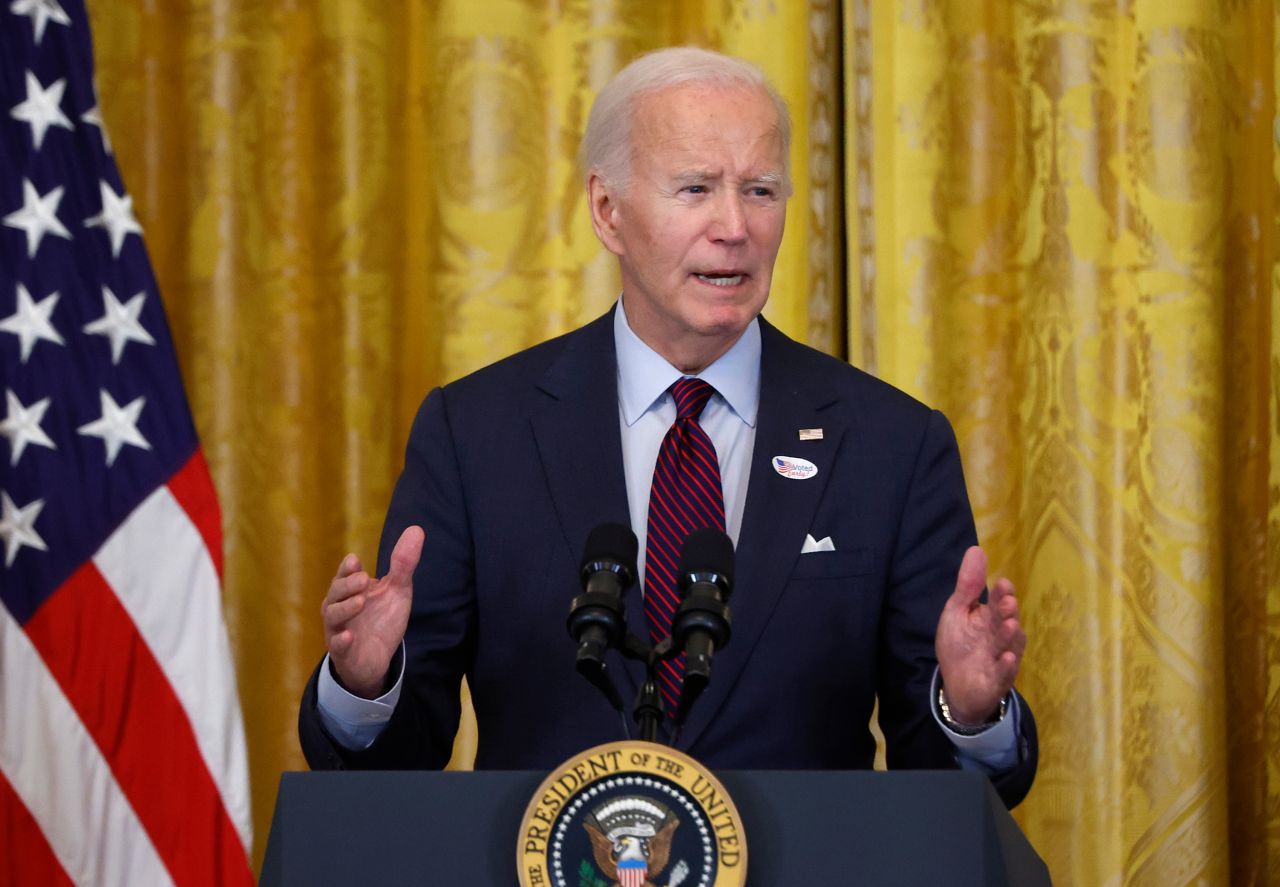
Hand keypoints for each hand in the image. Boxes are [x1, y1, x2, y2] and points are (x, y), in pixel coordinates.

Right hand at [321, 526, 423, 698]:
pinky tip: (349, 636)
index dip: (347, 568)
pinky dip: (341, 641)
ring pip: (333, 617)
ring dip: (345, 609)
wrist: (377, 658)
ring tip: (360, 601)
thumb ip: (403, 563)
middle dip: (347, 585)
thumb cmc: (382, 619)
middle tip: (363, 579)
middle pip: (335, 593)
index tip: (356, 561)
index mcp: (350, 590)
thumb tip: (417, 529)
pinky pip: (337, 647)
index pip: (343, 575)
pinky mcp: (343, 653)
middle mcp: (338, 608)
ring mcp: (338, 630)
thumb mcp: (397, 590)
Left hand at [935, 546, 1025, 724]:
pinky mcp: (997, 680)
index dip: (1001, 594)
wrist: (958, 683)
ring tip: (1010, 625)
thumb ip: (968, 584)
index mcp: (990, 617)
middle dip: (1007, 613)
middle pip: (1006, 622)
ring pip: (1008, 646)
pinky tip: (1005, 657)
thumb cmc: (960, 644)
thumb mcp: (958, 611)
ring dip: (1009, 636)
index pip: (998, 602)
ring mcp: (1001, 658)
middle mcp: (1000, 635)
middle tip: (1008, 603)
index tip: (1003, 583)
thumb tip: (976, 549)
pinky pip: (1004, 673)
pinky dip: (1006, 666)